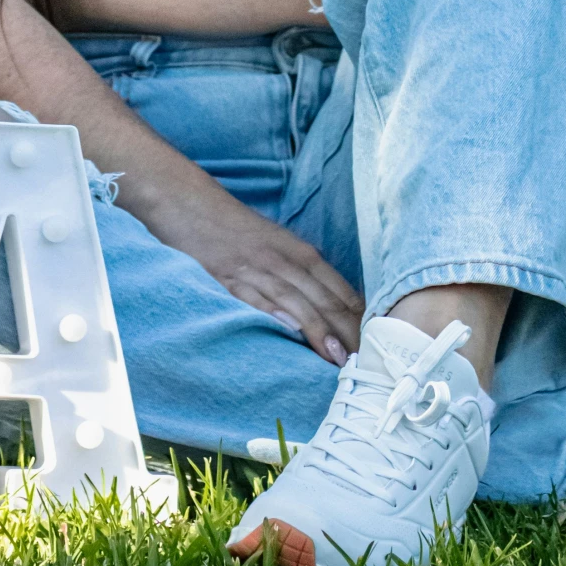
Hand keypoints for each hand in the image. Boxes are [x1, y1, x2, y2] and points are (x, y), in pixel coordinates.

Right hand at [150, 177, 363, 363]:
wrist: (190, 202)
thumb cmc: (234, 226)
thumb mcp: (274, 245)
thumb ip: (297, 273)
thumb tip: (321, 309)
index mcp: (299, 251)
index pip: (339, 289)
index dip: (359, 318)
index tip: (376, 344)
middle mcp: (285, 260)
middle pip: (325, 299)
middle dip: (348, 332)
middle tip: (368, 362)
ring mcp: (258, 269)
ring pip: (299, 303)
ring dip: (321, 332)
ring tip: (340, 360)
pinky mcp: (231, 278)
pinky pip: (260, 300)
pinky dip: (280, 317)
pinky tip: (295, 334)